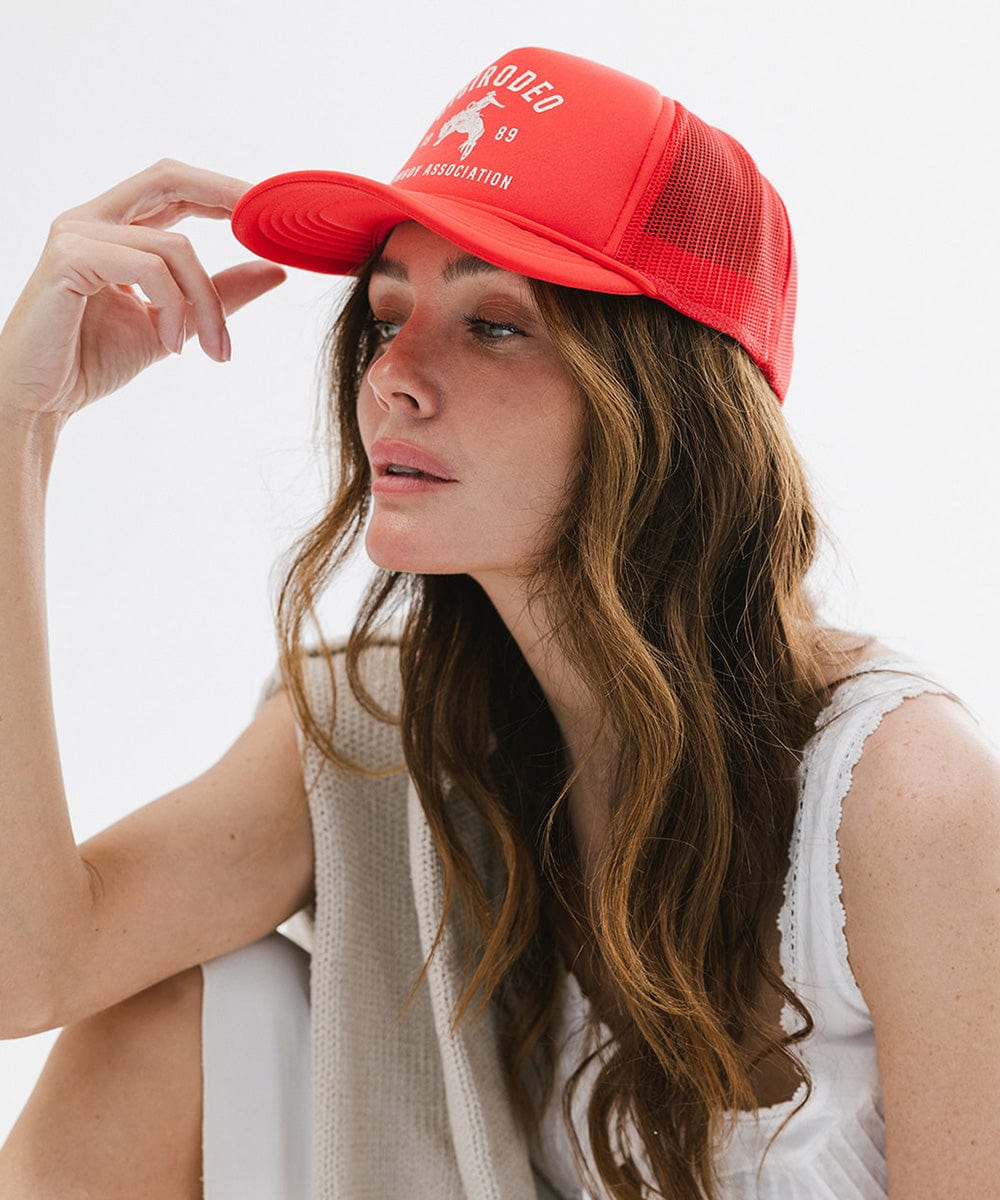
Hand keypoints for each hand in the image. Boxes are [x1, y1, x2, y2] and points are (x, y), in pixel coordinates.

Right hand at [0, 159, 285, 428]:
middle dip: (226, 196)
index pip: (174, 186)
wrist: (40, 400)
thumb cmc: (92, 361)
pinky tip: (174, 343)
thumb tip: (277, 269)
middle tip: (268, 228)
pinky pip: (149, 268)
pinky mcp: (68, 258)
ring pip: (175, 247)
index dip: (224, 189)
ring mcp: (76, 234)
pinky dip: (175, 308)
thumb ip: (218, 295)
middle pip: (169, 178)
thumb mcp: (174, 323)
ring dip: (208, 304)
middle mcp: (91, 219)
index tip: (269, 213)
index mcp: (112, 227)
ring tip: (212, 348)